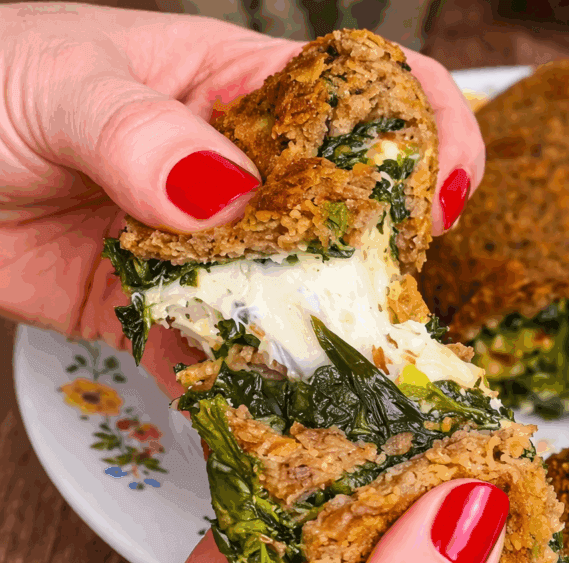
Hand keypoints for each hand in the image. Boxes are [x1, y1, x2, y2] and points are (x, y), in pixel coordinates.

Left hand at [0, 3, 484, 393]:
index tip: (438, 198)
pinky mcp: (165, 310)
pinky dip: (240, 384)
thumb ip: (144, 133)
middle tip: (383, 302)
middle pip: (356, 209)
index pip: (377, 94)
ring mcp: (212, 246)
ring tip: (331, 371)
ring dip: (320, 334)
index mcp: (245, 86)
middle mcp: (248, 170)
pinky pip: (223, 353)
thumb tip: (227, 192)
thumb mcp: (60, 81)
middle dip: (387, 256)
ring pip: (298, 293)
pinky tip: (248, 405)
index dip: (432, 135)